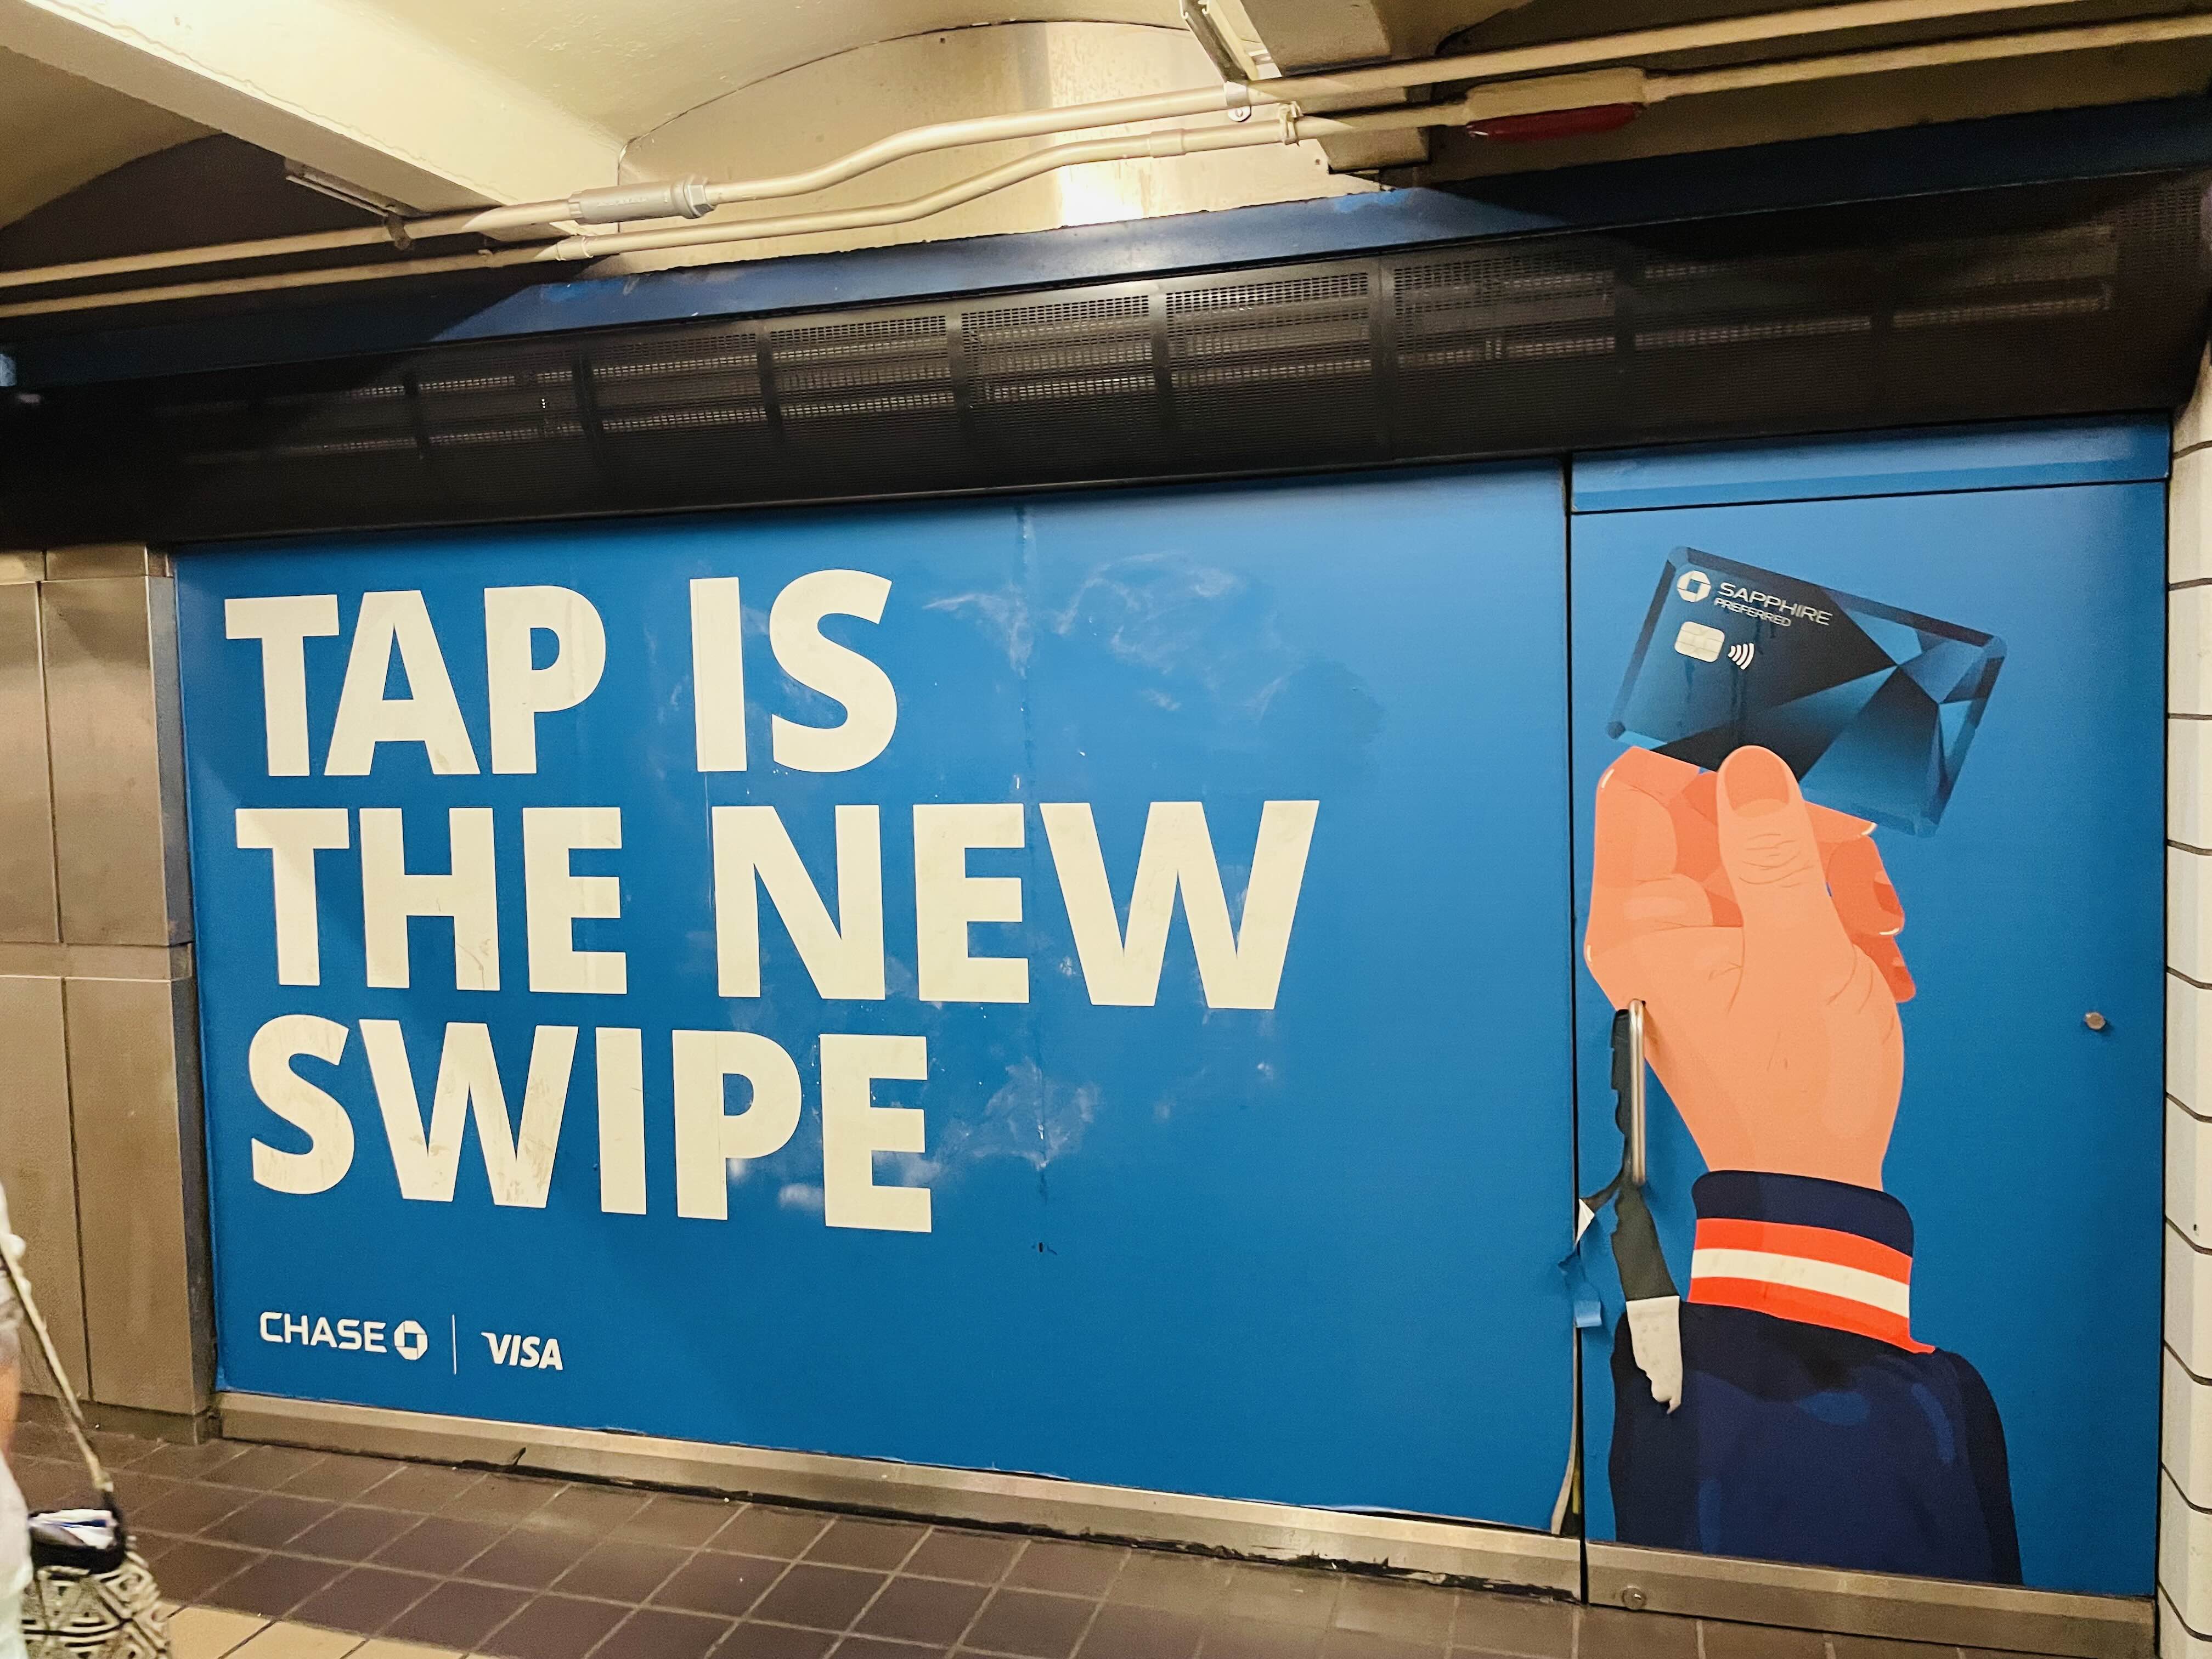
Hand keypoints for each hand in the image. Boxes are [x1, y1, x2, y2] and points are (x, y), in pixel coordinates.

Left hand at [1585, 745, 1909, 1189]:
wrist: (1816, 1176)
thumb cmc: (1799, 1088)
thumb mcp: (1799, 955)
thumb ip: (1772, 856)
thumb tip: (1746, 769)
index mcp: (1640, 921)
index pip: (1638, 794)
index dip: (1706, 766)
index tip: (1779, 770)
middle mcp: (1651, 925)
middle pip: (1707, 819)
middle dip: (1790, 833)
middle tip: (1851, 872)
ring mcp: (1690, 941)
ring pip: (1752, 855)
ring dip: (1819, 874)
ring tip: (1864, 928)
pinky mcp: (1728, 958)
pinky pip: (1768, 898)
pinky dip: (1818, 909)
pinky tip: (1856, 946)